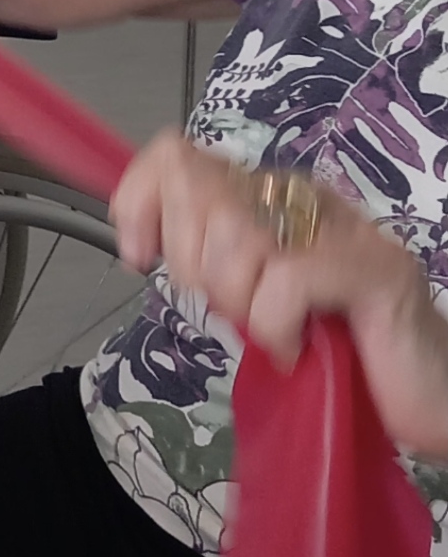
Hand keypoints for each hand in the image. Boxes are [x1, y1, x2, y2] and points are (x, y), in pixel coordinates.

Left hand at [113, 130, 447, 457]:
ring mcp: (340, 227)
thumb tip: (138, 241)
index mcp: (266, 198)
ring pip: (233, 234)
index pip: (175, 155)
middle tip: (235, 311)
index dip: (140, 200)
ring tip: (275, 331)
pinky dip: (275, 329)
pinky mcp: (372, 268)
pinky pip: (282, 281)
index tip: (138, 256)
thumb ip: (207, 262)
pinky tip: (298, 349)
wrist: (431, 400)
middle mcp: (299, 197)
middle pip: (195, 188)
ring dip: (239, 302)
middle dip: (193, 266)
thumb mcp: (252, 302)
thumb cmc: (339, 355)